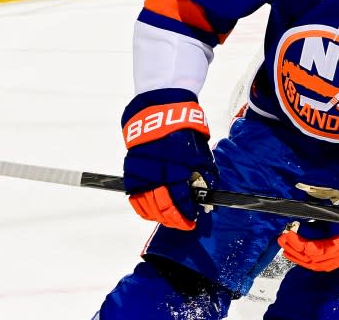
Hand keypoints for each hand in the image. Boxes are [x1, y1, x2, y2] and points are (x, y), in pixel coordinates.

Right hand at [121, 90, 215, 229]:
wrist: (159, 115)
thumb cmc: (183, 133)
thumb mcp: (201, 154)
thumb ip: (205, 176)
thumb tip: (207, 196)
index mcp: (177, 171)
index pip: (182, 203)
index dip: (188, 215)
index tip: (193, 220)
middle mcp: (157, 176)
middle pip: (164, 209)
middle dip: (175, 220)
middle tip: (183, 224)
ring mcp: (142, 176)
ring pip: (148, 207)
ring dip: (160, 217)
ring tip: (170, 219)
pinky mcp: (130, 174)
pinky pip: (135, 199)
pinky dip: (144, 209)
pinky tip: (153, 212)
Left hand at [278, 152, 338, 271]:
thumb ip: (323, 179)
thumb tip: (300, 183)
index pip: (316, 247)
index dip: (299, 242)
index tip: (288, 230)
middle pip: (318, 260)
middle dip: (298, 251)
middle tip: (285, 239)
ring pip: (326, 263)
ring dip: (307, 256)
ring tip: (293, 244)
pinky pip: (336, 259)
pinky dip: (320, 255)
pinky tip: (310, 244)